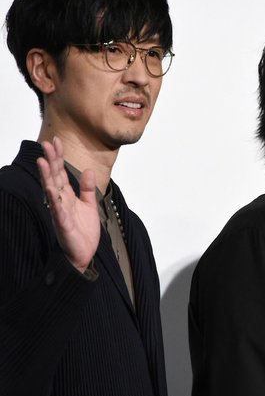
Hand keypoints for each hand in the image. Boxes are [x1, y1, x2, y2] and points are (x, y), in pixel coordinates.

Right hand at [37, 137, 100, 273]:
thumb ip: (87, 188)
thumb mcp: (89, 205)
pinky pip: (57, 210)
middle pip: (54, 177)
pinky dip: (55, 200)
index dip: (58, 156)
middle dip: (51, 160)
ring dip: (47, 175)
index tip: (56, 141)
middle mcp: (61, 201)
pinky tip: (51, 189)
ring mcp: (60, 211)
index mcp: (67, 195)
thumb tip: (87, 170)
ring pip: (51, 190)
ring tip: (43, 161)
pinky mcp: (63, 223)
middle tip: (47, 143)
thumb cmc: (83, 231)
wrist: (83, 254)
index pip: (61, 172)